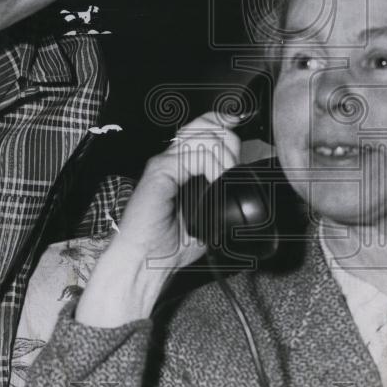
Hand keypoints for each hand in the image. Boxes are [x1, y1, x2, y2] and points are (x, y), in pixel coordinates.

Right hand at [76, 111, 241, 326]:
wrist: (143, 262)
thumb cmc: (167, 247)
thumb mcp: (207, 220)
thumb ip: (220, 199)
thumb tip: (243, 188)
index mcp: (181, 168)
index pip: (204, 130)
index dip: (223, 124)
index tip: (239, 124)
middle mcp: (171, 160)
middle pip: (206, 126)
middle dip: (229, 141)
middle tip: (233, 167)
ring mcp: (165, 163)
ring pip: (203, 138)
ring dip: (223, 158)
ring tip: (224, 180)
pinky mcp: (159, 170)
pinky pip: (193, 156)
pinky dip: (212, 168)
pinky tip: (214, 183)